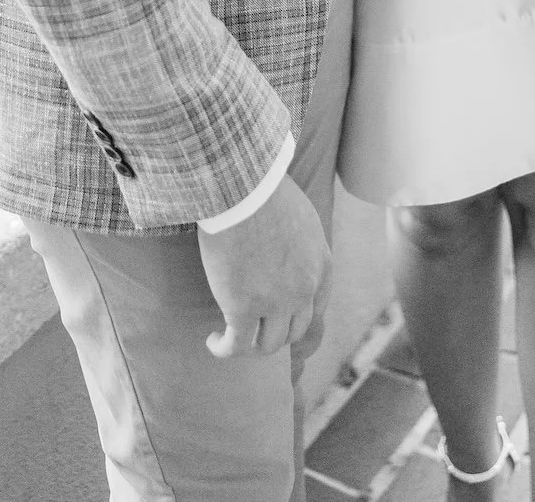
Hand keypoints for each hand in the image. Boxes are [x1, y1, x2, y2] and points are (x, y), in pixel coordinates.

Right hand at [198, 172, 331, 361]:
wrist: (242, 187)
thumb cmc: (265, 190)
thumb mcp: (301, 217)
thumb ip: (302, 244)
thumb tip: (286, 251)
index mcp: (322, 266)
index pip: (318, 309)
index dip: (299, 322)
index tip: (283, 324)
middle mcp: (304, 290)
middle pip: (294, 331)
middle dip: (275, 333)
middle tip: (255, 329)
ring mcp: (275, 303)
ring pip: (268, 344)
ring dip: (252, 345)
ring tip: (232, 337)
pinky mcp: (242, 309)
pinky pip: (236, 344)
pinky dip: (224, 348)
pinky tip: (213, 341)